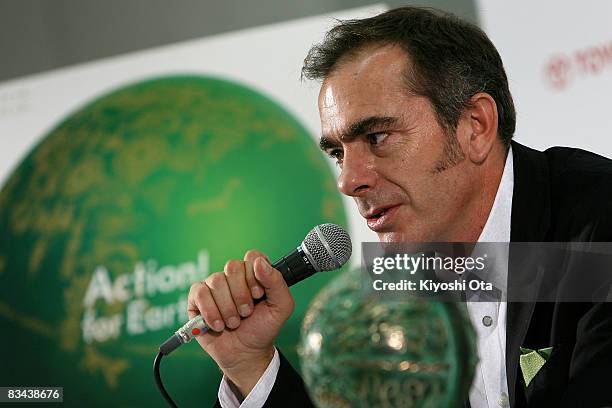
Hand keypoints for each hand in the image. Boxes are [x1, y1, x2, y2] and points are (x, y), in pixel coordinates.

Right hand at [187, 250, 293, 396]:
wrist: (246, 354)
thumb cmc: (263, 328)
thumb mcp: (281, 307)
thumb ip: (276, 282)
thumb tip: (259, 262)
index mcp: (254, 273)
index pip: (252, 257)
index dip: (254, 276)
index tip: (258, 295)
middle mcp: (233, 276)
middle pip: (232, 267)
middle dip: (241, 295)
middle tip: (246, 313)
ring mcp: (214, 286)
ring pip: (216, 280)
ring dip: (227, 308)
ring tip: (234, 323)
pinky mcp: (197, 299)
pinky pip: (199, 293)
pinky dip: (210, 311)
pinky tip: (218, 325)